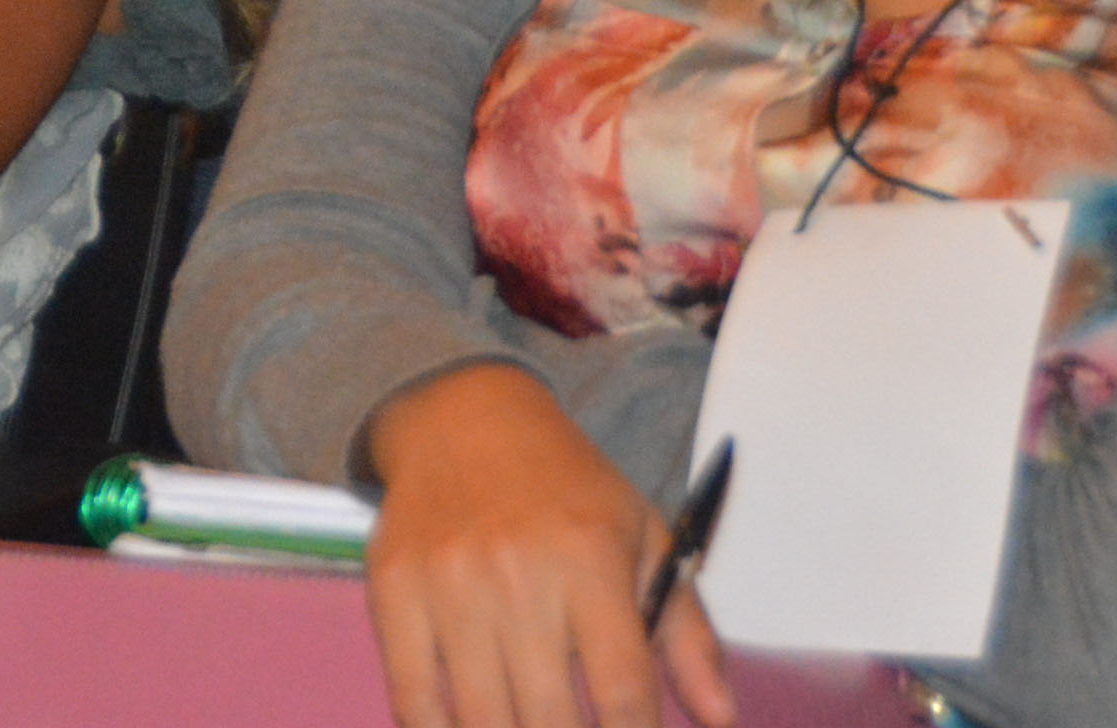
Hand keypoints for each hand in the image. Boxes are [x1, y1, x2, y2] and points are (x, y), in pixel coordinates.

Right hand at [365, 365, 733, 727]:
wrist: (465, 419)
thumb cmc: (570, 491)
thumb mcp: (647, 539)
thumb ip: (688, 635)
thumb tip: (721, 719)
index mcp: (591, 558)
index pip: (623, 692)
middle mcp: (518, 572)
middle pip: (550, 721)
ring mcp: (449, 584)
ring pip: (481, 721)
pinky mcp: (395, 591)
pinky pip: (413, 700)